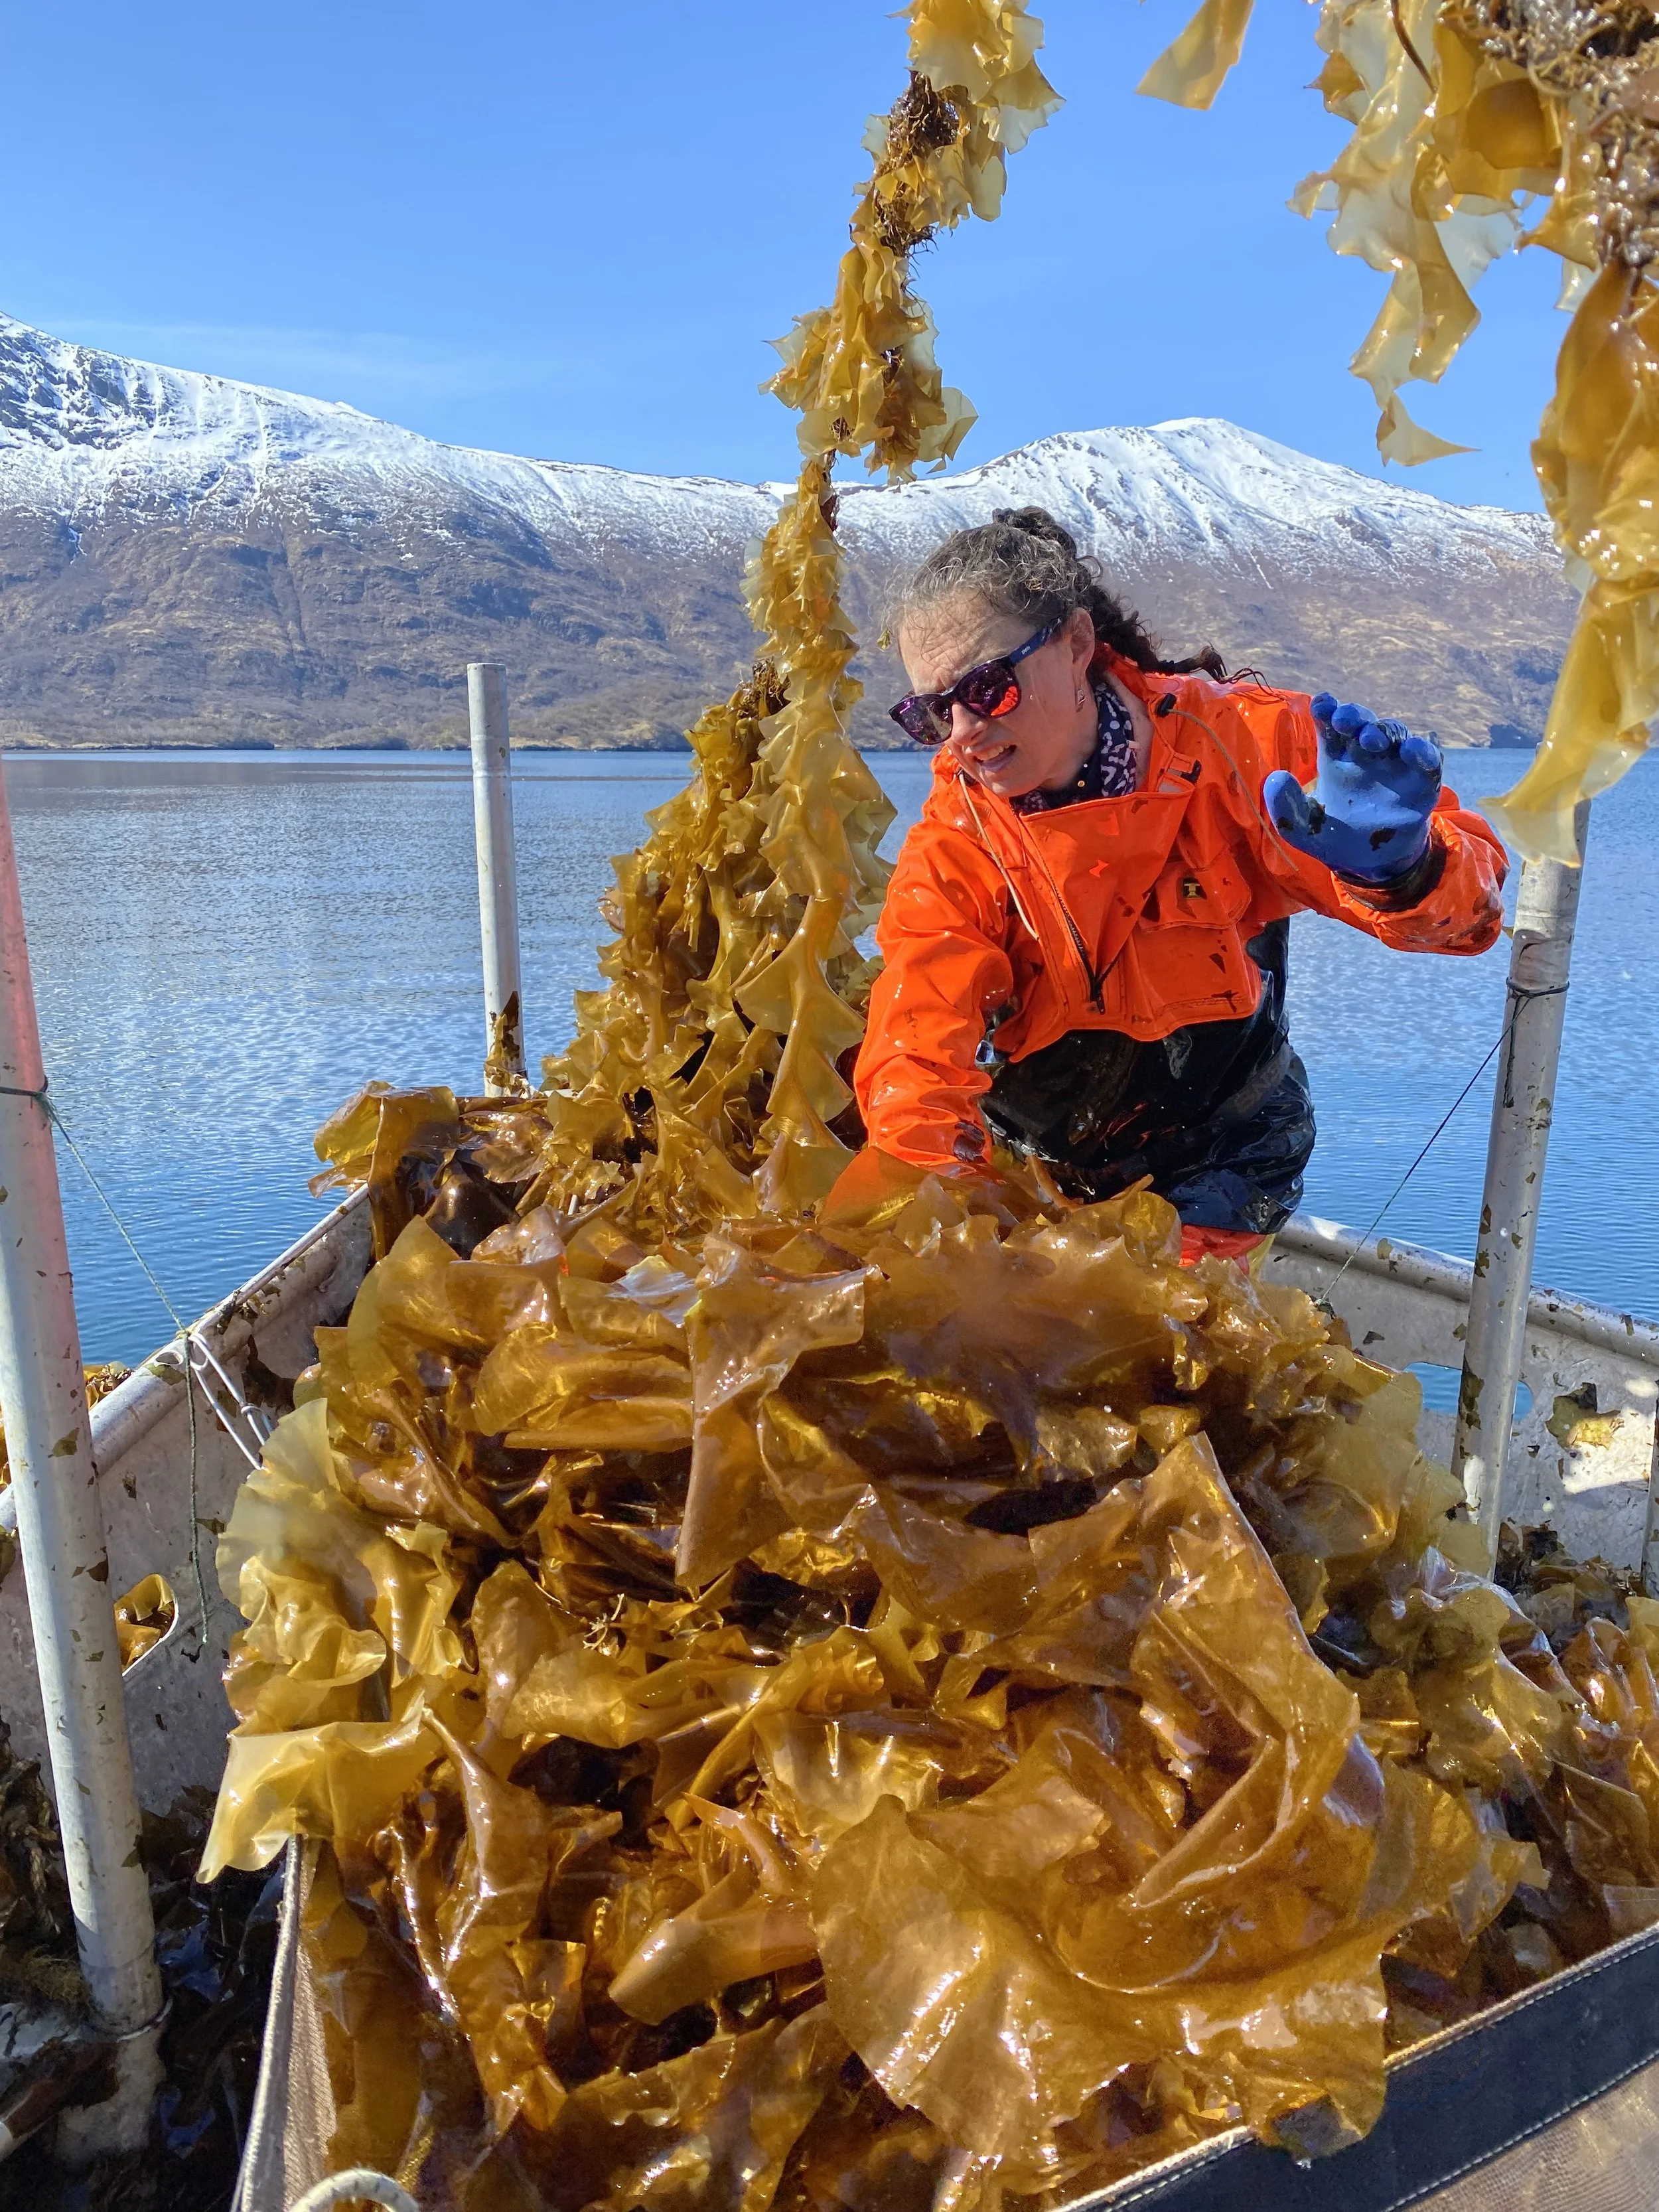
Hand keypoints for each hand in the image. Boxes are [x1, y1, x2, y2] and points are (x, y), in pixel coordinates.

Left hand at [1263, 694, 1442, 881]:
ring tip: (1371, 740)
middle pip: (1362, 722)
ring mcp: (1395, 765)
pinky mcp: (1421, 783)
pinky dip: (1423, 751)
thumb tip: (1274, 777)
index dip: (1328, 708)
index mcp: (1336, 757)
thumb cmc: (1333, 837)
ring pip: (1394, 733)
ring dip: (1383, 730)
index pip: (1331, 723)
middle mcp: (1366, 754)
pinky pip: (1427, 760)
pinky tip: (1413, 751)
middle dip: (1354, 715)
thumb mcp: (1301, 828)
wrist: (1368, 865)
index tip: (1322, 704)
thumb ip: (1285, 807)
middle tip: (1343, 720)